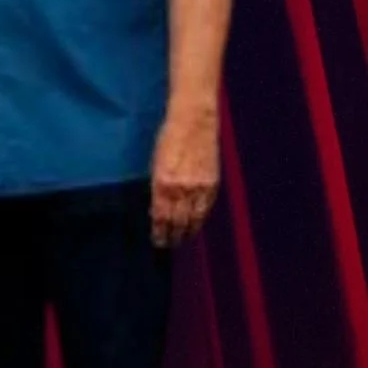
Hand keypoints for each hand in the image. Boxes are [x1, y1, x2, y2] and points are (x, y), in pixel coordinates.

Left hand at [151, 108, 219, 247]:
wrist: (194, 122)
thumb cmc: (167, 138)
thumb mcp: (154, 164)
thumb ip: (157, 188)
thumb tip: (156, 208)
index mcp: (163, 184)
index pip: (161, 217)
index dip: (160, 232)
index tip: (157, 241)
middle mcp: (182, 189)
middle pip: (178, 222)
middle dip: (173, 236)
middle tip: (168, 245)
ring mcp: (200, 187)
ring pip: (194, 218)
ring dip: (188, 231)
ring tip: (182, 239)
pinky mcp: (213, 183)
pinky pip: (206, 207)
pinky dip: (200, 218)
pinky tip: (196, 223)